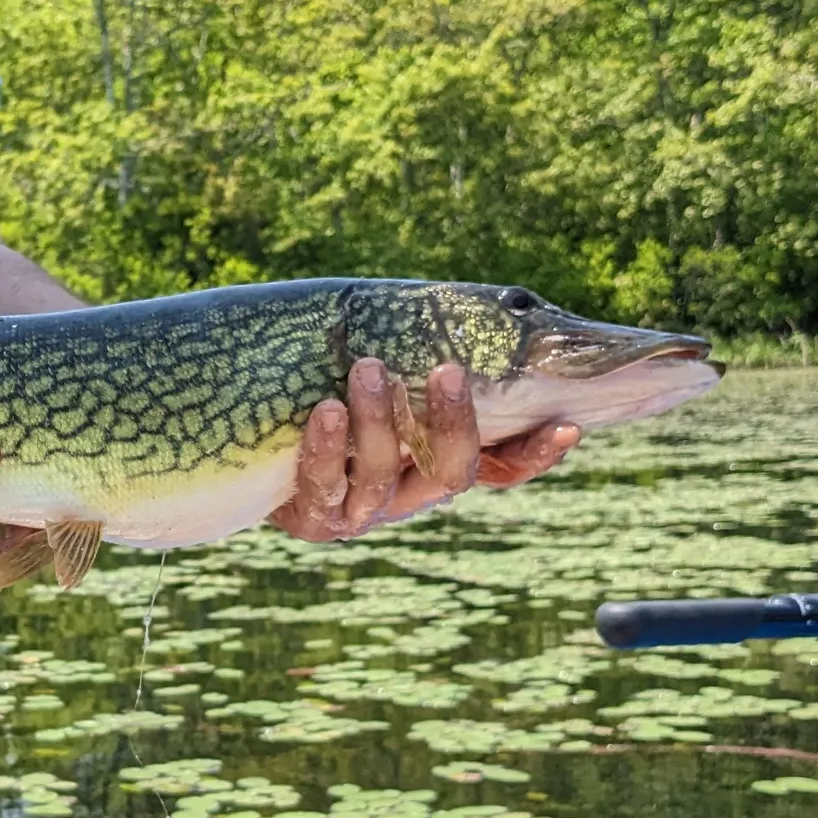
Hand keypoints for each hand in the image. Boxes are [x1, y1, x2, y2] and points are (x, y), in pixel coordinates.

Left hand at [269, 359, 580, 542]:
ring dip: (378, 421)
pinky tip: (324, 410)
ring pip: (383, 474)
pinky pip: (324, 482)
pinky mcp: (313, 516)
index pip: (500, 466)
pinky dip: (327, 446)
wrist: (251, 442)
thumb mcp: (380, 373)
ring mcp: (361, 509)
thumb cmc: (328, 387)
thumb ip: (419, 351)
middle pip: (449, 473)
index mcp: (434, 461)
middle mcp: (408, 492)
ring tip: (368, 368)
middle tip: (446, 370)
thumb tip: (478, 302)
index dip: (534, 454)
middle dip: (452, 422)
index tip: (567, 424)